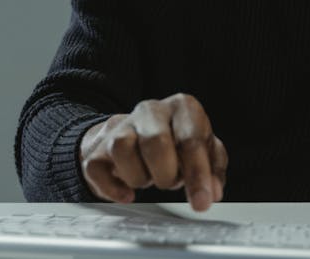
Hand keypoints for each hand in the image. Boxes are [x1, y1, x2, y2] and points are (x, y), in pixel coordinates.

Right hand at [79, 93, 227, 210]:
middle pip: (155, 141)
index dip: (197, 174)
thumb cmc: (176, 143)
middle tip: (171, 182)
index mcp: (183, 107)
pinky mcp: (98, 147)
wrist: (135, 134)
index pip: (190, 140)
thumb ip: (212, 170)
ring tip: (150, 179)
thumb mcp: (204, 150)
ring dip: (140, 177)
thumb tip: (212, 191)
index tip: (202, 202)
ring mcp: (121, 126)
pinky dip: (114, 189)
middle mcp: (151, 110)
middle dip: (167, 174)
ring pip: (123, 149)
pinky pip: (97, 169)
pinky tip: (128, 194)